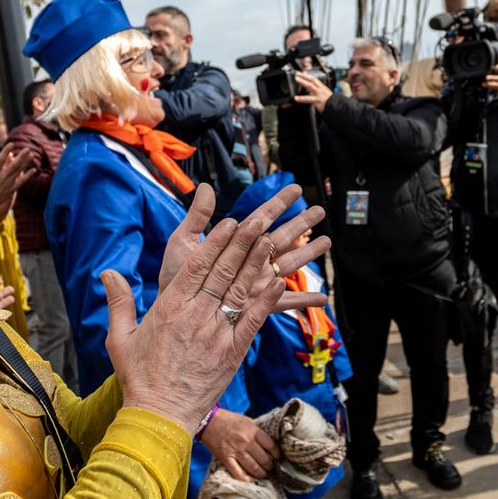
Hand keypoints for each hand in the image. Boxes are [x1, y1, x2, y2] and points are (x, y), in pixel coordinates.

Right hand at [0, 146, 33, 220]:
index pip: (1, 159)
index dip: (6, 151)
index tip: (11, 144)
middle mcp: (2, 177)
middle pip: (13, 165)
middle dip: (21, 156)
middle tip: (27, 149)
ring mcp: (8, 183)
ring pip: (19, 171)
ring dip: (25, 163)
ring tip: (31, 155)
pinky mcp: (12, 189)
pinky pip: (22, 181)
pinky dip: (28, 176)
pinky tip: (34, 170)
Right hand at [100, 185, 329, 432]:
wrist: (160, 415)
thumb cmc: (139, 378)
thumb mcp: (119, 337)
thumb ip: (118, 301)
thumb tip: (107, 273)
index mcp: (170, 308)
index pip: (197, 265)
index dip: (215, 242)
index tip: (229, 223)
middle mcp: (196, 316)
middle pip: (223, 271)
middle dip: (241, 243)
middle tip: (258, 219)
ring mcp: (217, 333)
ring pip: (240, 290)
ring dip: (257, 263)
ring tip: (270, 239)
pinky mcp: (233, 352)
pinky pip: (253, 320)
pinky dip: (266, 299)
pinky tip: (279, 281)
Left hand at [160, 184, 331, 312]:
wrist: (171, 311)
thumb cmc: (174, 277)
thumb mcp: (182, 243)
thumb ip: (197, 217)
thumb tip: (204, 187)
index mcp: (234, 242)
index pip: (261, 217)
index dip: (279, 203)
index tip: (296, 188)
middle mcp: (249, 260)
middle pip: (282, 237)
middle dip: (301, 223)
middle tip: (320, 209)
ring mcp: (256, 282)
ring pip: (288, 264)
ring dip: (309, 254)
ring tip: (327, 241)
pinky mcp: (257, 305)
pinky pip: (284, 303)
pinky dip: (304, 300)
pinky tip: (322, 299)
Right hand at [200, 410, 278, 480]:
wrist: (208, 420)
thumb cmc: (229, 420)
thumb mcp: (247, 421)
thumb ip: (257, 431)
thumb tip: (268, 444)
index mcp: (253, 430)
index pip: (271, 446)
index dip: (277, 454)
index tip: (278, 458)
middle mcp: (246, 441)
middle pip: (264, 459)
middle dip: (270, 466)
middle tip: (271, 468)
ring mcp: (236, 451)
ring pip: (254, 467)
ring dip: (261, 473)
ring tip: (263, 474)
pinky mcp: (226, 458)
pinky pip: (238, 473)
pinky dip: (245, 478)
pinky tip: (250, 480)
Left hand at [291, 70, 333, 111]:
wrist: (338, 108)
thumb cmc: (333, 104)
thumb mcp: (327, 96)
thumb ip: (321, 94)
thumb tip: (314, 93)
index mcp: (323, 88)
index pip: (315, 80)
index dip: (309, 76)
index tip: (303, 73)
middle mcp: (321, 90)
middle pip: (312, 80)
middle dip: (305, 76)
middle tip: (297, 74)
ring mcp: (319, 95)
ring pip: (310, 86)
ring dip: (303, 82)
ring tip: (297, 79)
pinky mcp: (317, 101)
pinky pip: (308, 99)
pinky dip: (301, 99)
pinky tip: (296, 98)